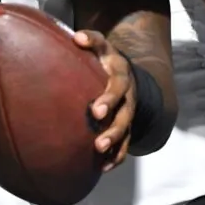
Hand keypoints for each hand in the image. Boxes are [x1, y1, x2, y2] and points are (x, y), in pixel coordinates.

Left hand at [74, 30, 133, 170]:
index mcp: (122, 76)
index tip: (96, 111)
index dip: (110, 98)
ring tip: (99, 153)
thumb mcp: (101, 46)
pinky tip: (103, 167)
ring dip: (115, 144)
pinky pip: (124, 144)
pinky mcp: (125, 126)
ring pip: (126, 132)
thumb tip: (76, 37)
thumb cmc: (104, 58)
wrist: (123, 71)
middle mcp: (129, 97)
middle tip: (98, 141)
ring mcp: (128, 113)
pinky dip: (116, 156)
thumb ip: (91, 40)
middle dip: (112, 129)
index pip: (118, 87)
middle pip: (124, 115)